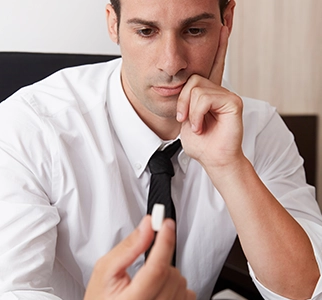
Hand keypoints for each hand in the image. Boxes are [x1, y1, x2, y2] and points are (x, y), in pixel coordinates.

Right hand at [68, 216, 195, 299]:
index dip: (164, 243)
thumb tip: (149, 227)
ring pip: (182, 284)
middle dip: (160, 261)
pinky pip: (190, 297)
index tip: (166, 226)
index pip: (155, 271)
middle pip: (171, 276)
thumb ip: (130, 246)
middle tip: (144, 267)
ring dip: (168, 276)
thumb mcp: (106, 269)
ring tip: (148, 285)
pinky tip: (160, 295)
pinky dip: (177, 289)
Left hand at [177, 26, 243, 172]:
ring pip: (196, 89)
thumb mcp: (186, 119)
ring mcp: (227, 95)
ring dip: (189, 111)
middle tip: (184, 120)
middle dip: (182, 102)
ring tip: (196, 126)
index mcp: (209, 94)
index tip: (224, 24)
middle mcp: (219, 91)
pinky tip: (202, 126)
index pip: (213, 64)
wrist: (212, 159)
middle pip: (192, 79)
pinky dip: (197, 114)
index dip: (218, 46)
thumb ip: (187, 101)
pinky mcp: (233, 102)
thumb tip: (185, 86)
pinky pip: (205, 98)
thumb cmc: (201, 144)